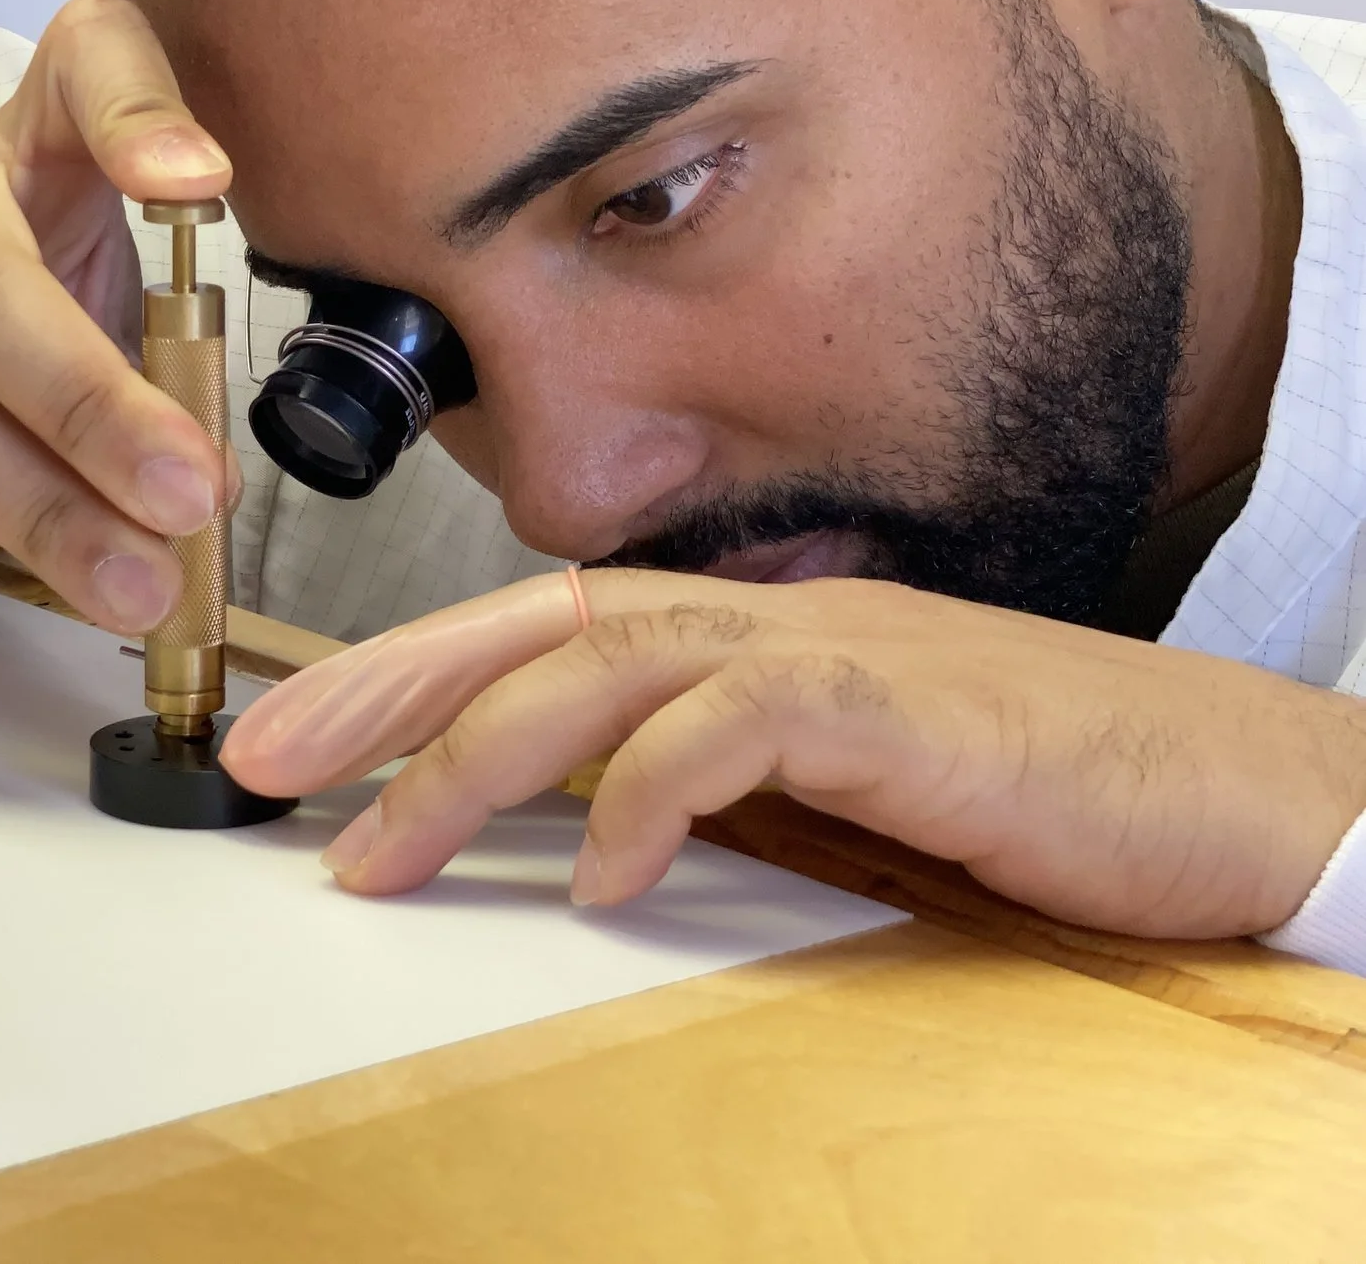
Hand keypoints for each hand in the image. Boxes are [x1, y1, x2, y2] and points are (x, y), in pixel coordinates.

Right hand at [0, 0, 236, 632]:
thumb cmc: (59, 294)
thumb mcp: (149, 273)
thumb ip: (188, 301)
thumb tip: (202, 329)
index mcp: (22, 138)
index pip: (85, 69)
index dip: (137, 117)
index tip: (198, 184)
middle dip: (91, 409)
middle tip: (185, 500)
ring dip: (16, 499)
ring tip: (113, 578)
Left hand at [221, 570, 1365, 938]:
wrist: (1232, 783)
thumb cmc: (1037, 785)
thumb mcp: (839, 784)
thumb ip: (720, 777)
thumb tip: (589, 819)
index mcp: (740, 629)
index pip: (534, 631)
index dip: (399, 675)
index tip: (289, 739)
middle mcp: (765, 617)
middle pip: (532, 629)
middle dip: (383, 696)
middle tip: (261, 769)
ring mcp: (832, 652)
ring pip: (605, 669)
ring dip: (474, 758)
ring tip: (380, 852)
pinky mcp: (904, 710)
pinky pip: (746, 732)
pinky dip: (655, 797)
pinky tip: (598, 876)